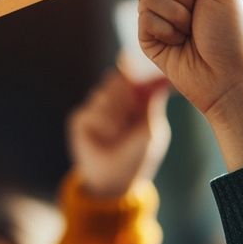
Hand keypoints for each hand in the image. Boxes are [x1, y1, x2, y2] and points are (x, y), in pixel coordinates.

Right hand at [69, 70, 170, 197]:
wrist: (114, 180)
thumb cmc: (137, 156)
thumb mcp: (151, 129)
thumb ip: (153, 102)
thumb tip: (162, 78)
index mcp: (132, 101)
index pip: (130, 76)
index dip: (132, 69)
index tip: (130, 62)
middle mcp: (112, 102)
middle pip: (115, 79)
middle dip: (125, 95)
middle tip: (130, 114)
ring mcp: (95, 108)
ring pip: (102, 94)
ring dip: (114, 114)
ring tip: (118, 133)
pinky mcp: (80, 119)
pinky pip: (91, 111)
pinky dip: (103, 124)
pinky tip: (106, 137)